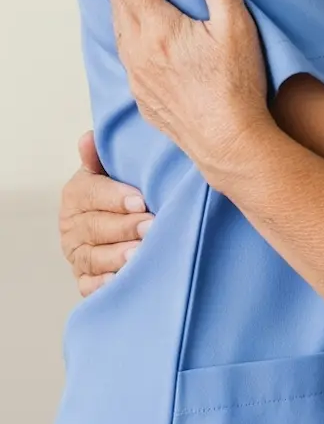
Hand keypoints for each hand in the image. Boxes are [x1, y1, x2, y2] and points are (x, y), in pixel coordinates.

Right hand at [58, 130, 150, 298]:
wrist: (120, 213)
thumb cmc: (122, 185)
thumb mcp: (113, 166)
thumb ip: (101, 155)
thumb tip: (88, 138)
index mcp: (76, 194)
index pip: (91, 194)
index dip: (115, 197)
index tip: (141, 200)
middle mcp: (72, 226)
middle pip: (94, 228)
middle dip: (124, 228)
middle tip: (151, 227)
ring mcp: (77, 253)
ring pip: (92, 257)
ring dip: (116, 257)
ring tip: (140, 255)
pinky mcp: (85, 277)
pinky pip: (89, 285)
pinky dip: (104, 284)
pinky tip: (123, 278)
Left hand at [88, 0, 274, 180]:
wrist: (226, 142)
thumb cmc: (236, 85)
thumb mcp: (236, 27)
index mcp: (159, 29)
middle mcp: (139, 51)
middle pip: (119, 2)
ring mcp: (138, 75)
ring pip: (119, 29)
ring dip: (117, 2)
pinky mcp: (143, 94)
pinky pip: (126, 53)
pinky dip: (125, 31)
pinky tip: (136, 33)